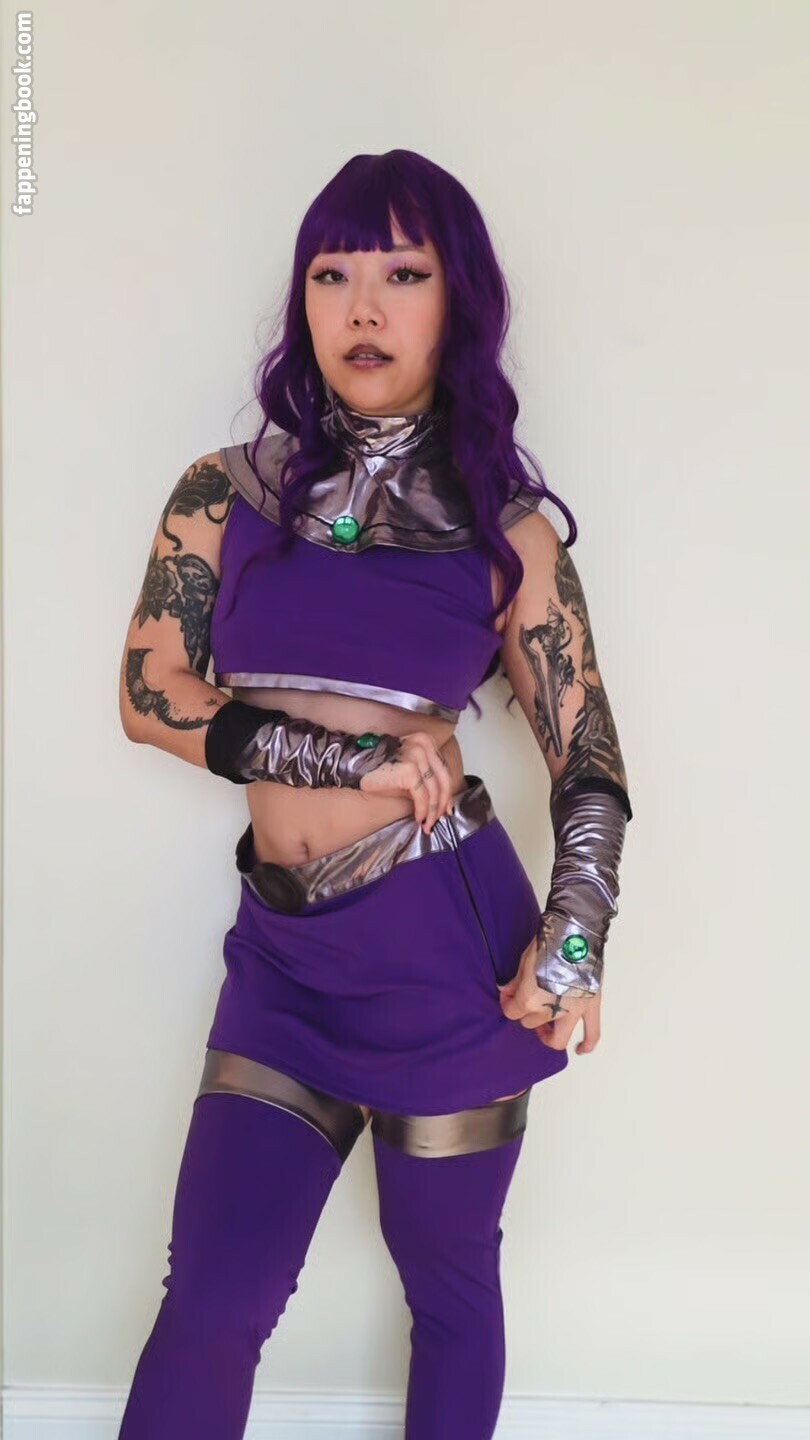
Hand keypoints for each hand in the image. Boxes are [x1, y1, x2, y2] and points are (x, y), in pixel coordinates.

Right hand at [358, 731, 454, 833]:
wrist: (355, 771)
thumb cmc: (381, 772)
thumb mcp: (409, 768)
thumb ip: (427, 776)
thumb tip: (444, 800)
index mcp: (425, 741)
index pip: (444, 770)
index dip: (448, 793)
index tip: (446, 810)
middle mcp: (422, 744)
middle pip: (443, 780)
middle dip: (441, 805)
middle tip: (436, 821)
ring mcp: (415, 755)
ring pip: (434, 790)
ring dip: (432, 812)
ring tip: (427, 824)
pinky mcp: (408, 769)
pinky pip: (422, 795)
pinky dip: (422, 810)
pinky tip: (417, 818)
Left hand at [498, 929, 601, 1054]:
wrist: (576, 932)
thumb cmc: (550, 942)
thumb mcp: (524, 961)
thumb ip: (516, 982)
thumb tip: (508, 992)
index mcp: (530, 999)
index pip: (512, 1012)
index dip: (508, 1004)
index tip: (509, 996)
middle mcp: (551, 1010)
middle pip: (531, 1023)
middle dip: (526, 1013)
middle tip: (527, 1001)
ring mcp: (573, 1011)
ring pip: (557, 1038)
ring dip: (548, 1034)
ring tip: (545, 1028)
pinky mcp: (591, 1006)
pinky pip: (593, 1034)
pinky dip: (587, 1045)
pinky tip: (580, 1049)